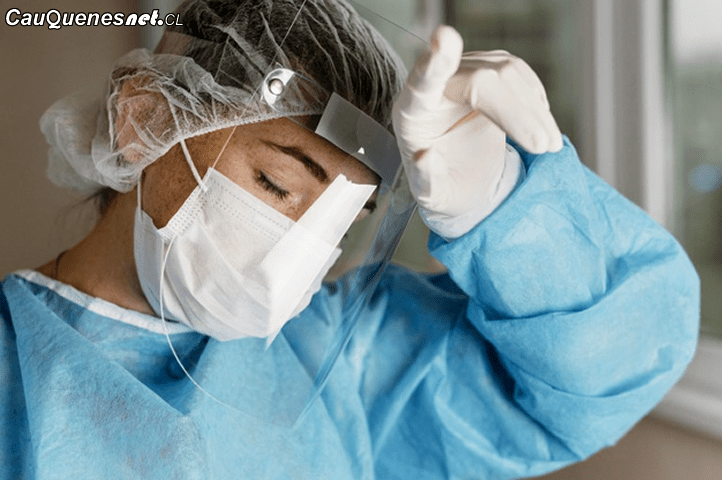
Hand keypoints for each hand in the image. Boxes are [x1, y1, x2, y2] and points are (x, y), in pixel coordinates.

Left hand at [392, 26, 561, 236]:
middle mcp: (436, 85)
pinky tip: (542, 127)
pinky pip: (518, 74)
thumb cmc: (442, 185)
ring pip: (506, 72)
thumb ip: (425, 179)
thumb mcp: (432, 195)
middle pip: (481, 79)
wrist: (462, 179)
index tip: (445, 40)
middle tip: (543, 147)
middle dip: (516, 112)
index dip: (437, 62)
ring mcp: (464, 72)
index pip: (423, 80)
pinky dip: (536, 102)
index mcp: (413, 112)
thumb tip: (426, 157)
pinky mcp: (489, 70)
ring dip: (534, 109)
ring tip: (548, 146)